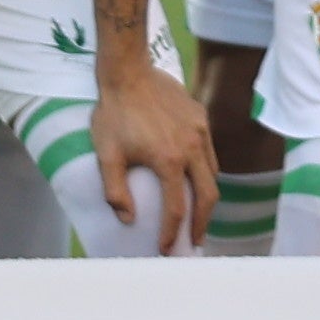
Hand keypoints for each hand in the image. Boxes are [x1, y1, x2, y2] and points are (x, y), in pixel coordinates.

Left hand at [81, 50, 217, 255]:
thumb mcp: (107, 155)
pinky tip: (195, 174)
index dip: (172, 233)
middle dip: (203, 223)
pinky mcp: (201, 117)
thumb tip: (128, 219)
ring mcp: (200, 132)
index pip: (176, 209)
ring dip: (207, 196)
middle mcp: (191, 149)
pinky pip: (209, 151)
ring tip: (198, 211)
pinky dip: (206, 170)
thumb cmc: (114, 114)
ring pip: (213, 173)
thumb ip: (116, 191)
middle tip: (195, 240)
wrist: (128, 71)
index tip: (167, 249)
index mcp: (169, 161)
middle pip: (208, 196)